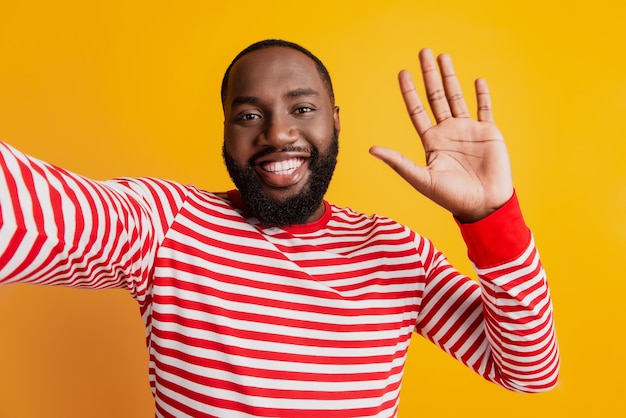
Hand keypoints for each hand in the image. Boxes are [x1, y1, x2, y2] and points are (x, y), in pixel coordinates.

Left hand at [369, 48, 512, 222]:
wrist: (484, 206)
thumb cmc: (452, 197)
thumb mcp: (421, 178)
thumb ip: (398, 162)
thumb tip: (371, 150)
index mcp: (431, 141)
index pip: (417, 110)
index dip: (409, 92)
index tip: (402, 73)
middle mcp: (448, 132)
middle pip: (436, 96)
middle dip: (429, 74)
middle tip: (423, 52)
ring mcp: (468, 131)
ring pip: (457, 97)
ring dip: (451, 77)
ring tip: (444, 56)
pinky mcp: (489, 132)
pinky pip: (485, 108)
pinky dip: (482, 94)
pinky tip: (477, 80)